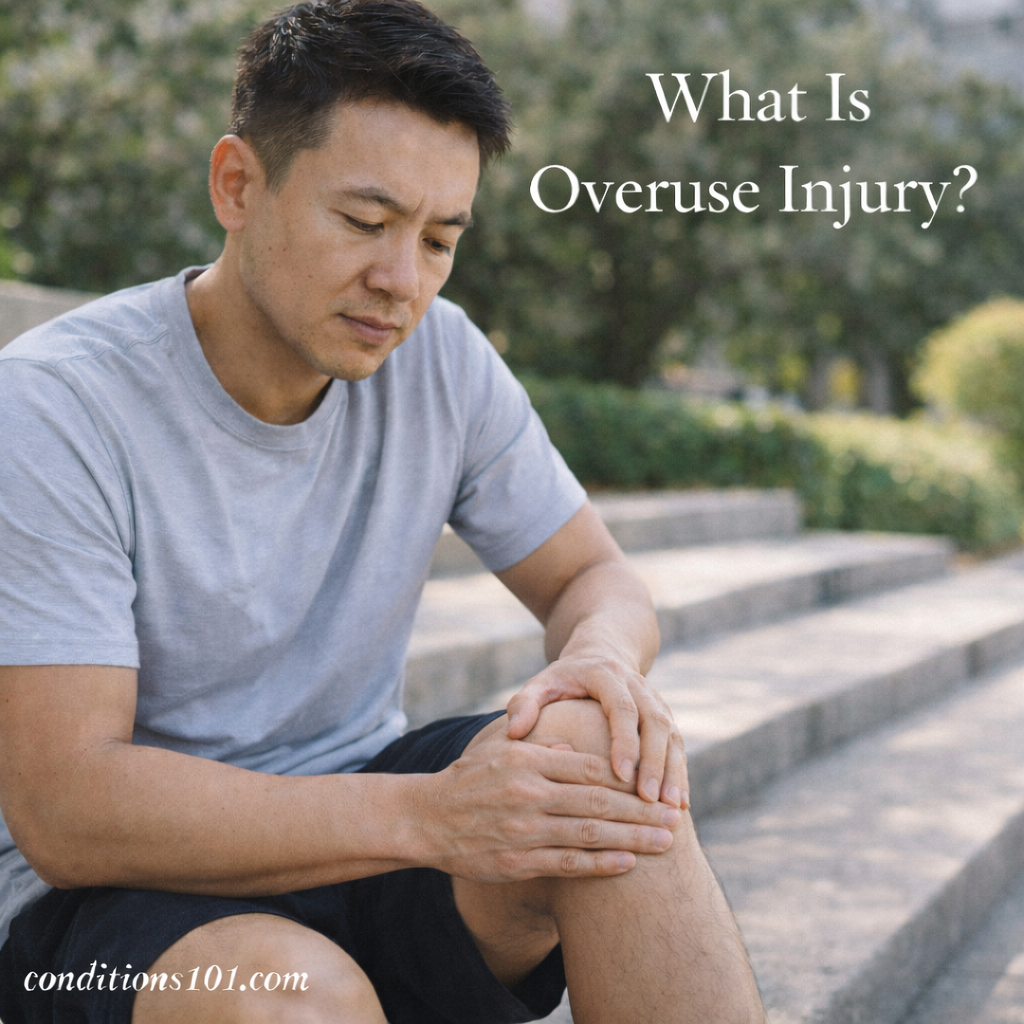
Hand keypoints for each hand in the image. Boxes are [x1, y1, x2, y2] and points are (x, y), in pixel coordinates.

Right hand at [421, 725, 681, 882]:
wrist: (424, 819)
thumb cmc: (468, 779)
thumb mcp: (500, 749)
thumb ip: (540, 745)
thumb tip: (575, 746)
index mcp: (528, 761)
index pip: (589, 766)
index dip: (626, 776)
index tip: (654, 783)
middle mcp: (529, 794)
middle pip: (598, 802)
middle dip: (641, 810)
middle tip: (674, 816)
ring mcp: (524, 830)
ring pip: (589, 834)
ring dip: (632, 838)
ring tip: (666, 842)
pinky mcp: (517, 862)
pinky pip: (567, 865)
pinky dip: (601, 865)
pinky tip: (629, 864)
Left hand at [505, 653, 687, 808]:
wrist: (598, 657)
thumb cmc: (562, 681)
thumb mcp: (541, 684)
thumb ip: (524, 704)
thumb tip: (514, 732)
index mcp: (606, 675)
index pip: (621, 707)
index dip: (624, 739)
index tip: (620, 773)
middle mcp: (637, 685)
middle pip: (655, 721)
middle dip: (654, 761)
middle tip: (647, 799)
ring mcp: (655, 701)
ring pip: (672, 734)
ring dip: (672, 771)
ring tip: (669, 808)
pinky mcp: (665, 717)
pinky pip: (678, 745)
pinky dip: (679, 774)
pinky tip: (679, 805)